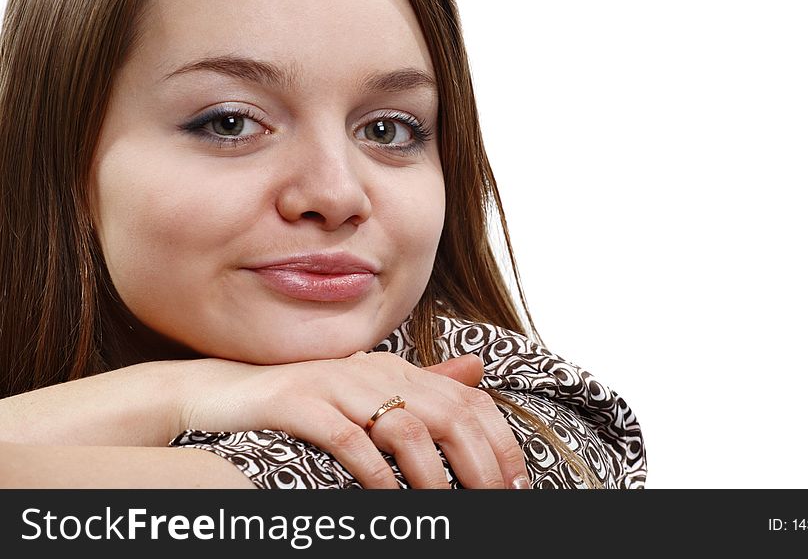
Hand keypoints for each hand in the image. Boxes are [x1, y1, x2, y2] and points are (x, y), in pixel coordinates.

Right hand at [177, 352, 529, 488]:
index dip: (499, 441)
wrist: (222, 393)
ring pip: (405, 425)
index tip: (517, 483)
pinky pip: (347, 438)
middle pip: (447, 413)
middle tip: (493, 501)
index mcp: (394, 368)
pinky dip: (373, 471)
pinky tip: (387, 498)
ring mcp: (334, 384)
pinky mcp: (299, 403)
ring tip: (444, 508)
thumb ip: (422, 385)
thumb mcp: (367, 389)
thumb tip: (477, 374)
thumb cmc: (303, 401)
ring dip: (432, 473)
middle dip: (479, 462)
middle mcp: (371, 370)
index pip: (466, 398)